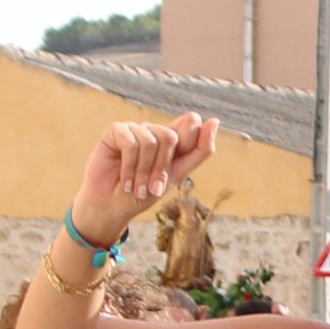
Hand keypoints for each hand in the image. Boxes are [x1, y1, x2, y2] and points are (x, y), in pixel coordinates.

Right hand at [74, 114, 217, 248]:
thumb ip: (198, 150)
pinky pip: (130, 143)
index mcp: (172, 140)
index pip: (191, 125)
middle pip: (170, 137)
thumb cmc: (145, 193)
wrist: (114, 207)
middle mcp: (154, 131)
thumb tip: (214, 121)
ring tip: (136, 186)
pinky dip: (129, 166)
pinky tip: (124, 179)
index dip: (189, 141)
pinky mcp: (116, 131)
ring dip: (143, 172)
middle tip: (150, 186)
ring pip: (150, 141)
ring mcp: (134, 129)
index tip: (177, 163)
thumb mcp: (177, 175)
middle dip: (160, 168)